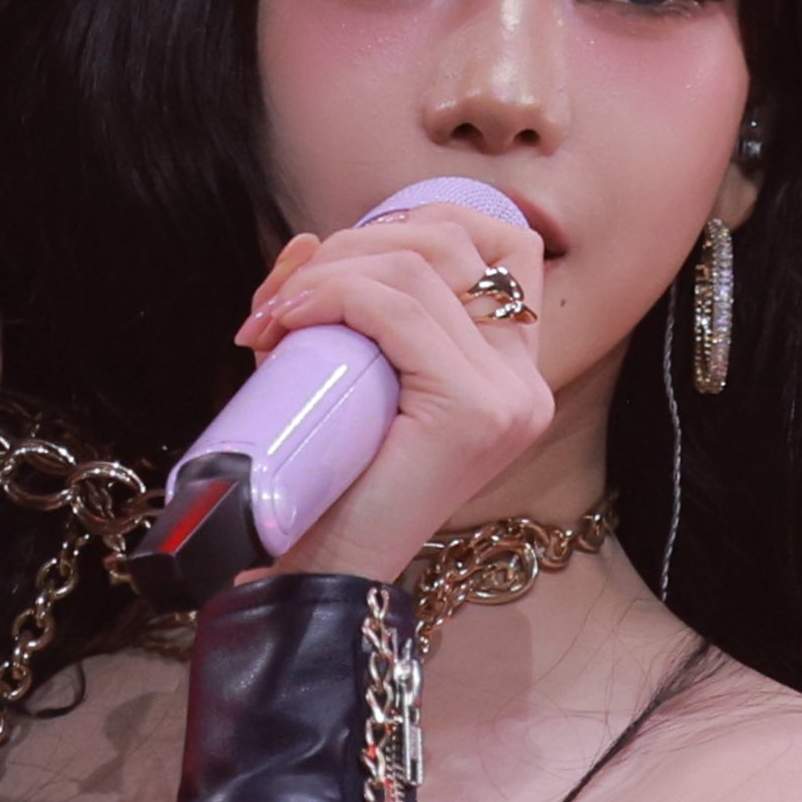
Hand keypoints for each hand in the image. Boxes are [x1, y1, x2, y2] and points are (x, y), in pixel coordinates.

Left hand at [234, 203, 551, 580]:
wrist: (316, 578)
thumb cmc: (326, 485)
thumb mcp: (342, 376)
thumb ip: (339, 309)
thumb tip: (308, 241)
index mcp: (510, 371)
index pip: (502, 240)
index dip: (416, 223)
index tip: (340, 263)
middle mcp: (526, 381)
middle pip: (456, 239)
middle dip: (356, 243)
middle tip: (283, 294)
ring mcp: (507, 396)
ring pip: (420, 266)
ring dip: (331, 270)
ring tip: (275, 315)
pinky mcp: (471, 411)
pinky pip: (400, 310)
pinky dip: (332, 296)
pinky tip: (287, 320)